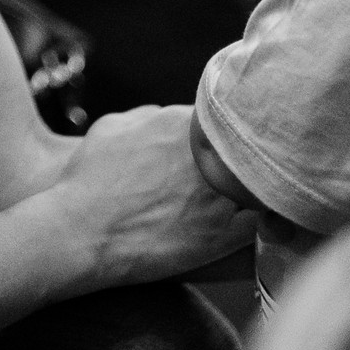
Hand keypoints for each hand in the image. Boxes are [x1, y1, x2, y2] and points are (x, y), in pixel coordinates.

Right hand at [32, 104, 256, 290]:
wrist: (80, 233)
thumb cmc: (87, 181)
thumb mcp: (110, 127)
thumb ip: (146, 115)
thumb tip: (164, 116)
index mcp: (182, 123)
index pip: (225, 118)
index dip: (226, 132)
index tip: (221, 146)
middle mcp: (206, 154)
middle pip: (248, 148)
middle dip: (247, 156)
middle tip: (241, 171)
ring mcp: (218, 194)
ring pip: (262, 182)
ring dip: (261, 187)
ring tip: (257, 196)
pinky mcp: (224, 234)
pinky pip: (266, 221)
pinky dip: (269, 220)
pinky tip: (266, 223)